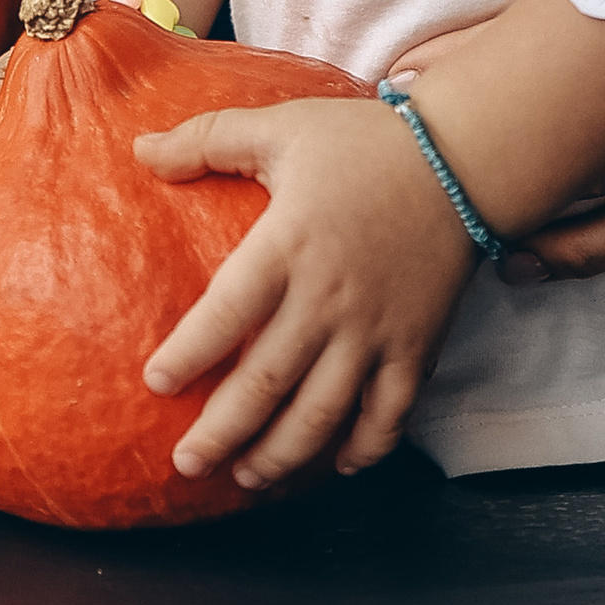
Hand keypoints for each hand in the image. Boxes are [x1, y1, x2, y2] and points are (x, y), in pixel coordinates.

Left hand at [135, 96, 478, 489]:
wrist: (464, 157)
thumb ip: (207, 139)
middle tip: (186, 464)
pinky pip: (390, 413)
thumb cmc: (364, 143)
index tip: (155, 383)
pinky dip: (365, 447)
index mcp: (288, 246)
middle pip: (266, 383)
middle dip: (221, 433)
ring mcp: (376, 330)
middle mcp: (329, 298)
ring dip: (281, 454)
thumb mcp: (281, 127)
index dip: (186, 355)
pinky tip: (337, 464)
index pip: (224, 314)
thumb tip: (140, 150)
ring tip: (247, 477)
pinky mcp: (417, 345)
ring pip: (322, 413)